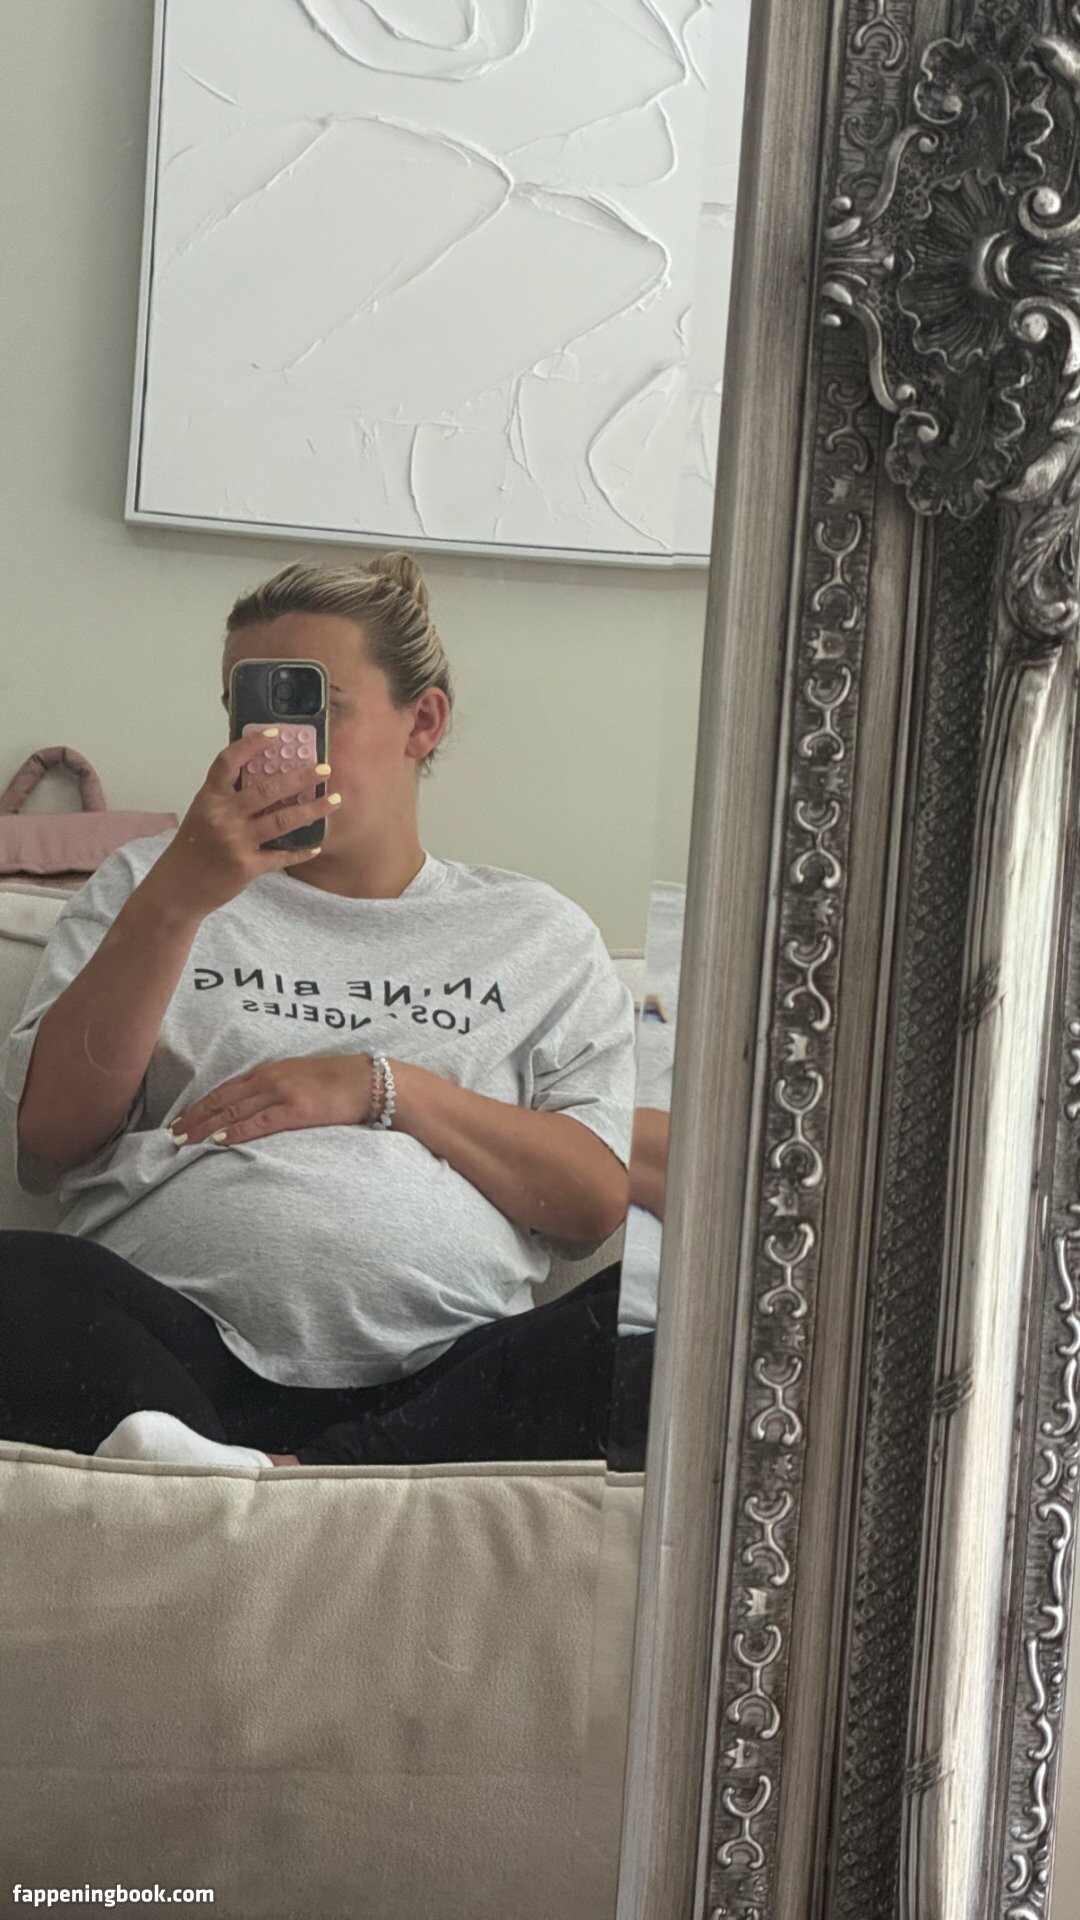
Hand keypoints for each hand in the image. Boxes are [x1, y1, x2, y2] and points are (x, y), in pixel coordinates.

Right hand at [147, 735, 340, 921]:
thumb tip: (262, 776)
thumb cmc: (192, 849)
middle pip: (267, 789)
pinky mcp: (247, 866)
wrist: (177, 889)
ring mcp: (236, 841)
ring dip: (313, 809)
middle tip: (325, 768)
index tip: (277, 733)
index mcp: (209, 798)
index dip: (252, 744)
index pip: (229, 762)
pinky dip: (301, 851)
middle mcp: (223, 816)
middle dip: (300, 777)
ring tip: (334, 800)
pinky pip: (282, 856)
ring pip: (283, 820)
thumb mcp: (202, 814)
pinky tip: (316, 845)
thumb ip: (226, 797)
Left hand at [170, 1054, 375, 1147]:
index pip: (224, 1090)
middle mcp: (269, 1079)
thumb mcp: (299, 1077)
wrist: (367, 1081)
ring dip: (206, 1128)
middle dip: (195, 1117)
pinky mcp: (296, 1110)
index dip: (200, 1105)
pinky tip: (219, 1141)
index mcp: (269, 1071)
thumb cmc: (336, 1081)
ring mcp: (281, 1094)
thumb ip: (275, 1088)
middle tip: (173, 1134)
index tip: (181, 1119)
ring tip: (186, 1141)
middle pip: (222, 1101)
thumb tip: (254, 1106)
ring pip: (233, 1113)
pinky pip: (259, 1123)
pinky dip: (236, 1132)